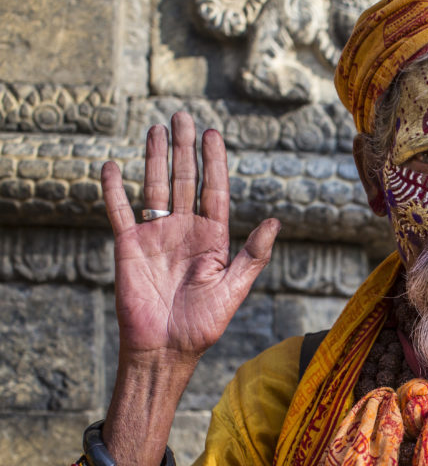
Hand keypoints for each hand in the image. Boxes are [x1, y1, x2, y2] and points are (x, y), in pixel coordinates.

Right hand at [102, 112, 279, 362]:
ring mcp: (155, 236)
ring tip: (156, 128)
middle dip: (184, 149)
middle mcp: (184, 231)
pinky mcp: (128, 246)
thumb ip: (253, 255)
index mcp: (213, 238)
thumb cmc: (203, 324)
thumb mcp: (234, 288)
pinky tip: (112, 166)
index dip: (214, 163)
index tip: (213, 135)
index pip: (215, 191)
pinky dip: (114, 189)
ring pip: (155, 187)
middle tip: (183, 116)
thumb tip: (276, 222)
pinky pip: (119, 211)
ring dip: (156, 158)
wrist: (164, 349)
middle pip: (185, 181)